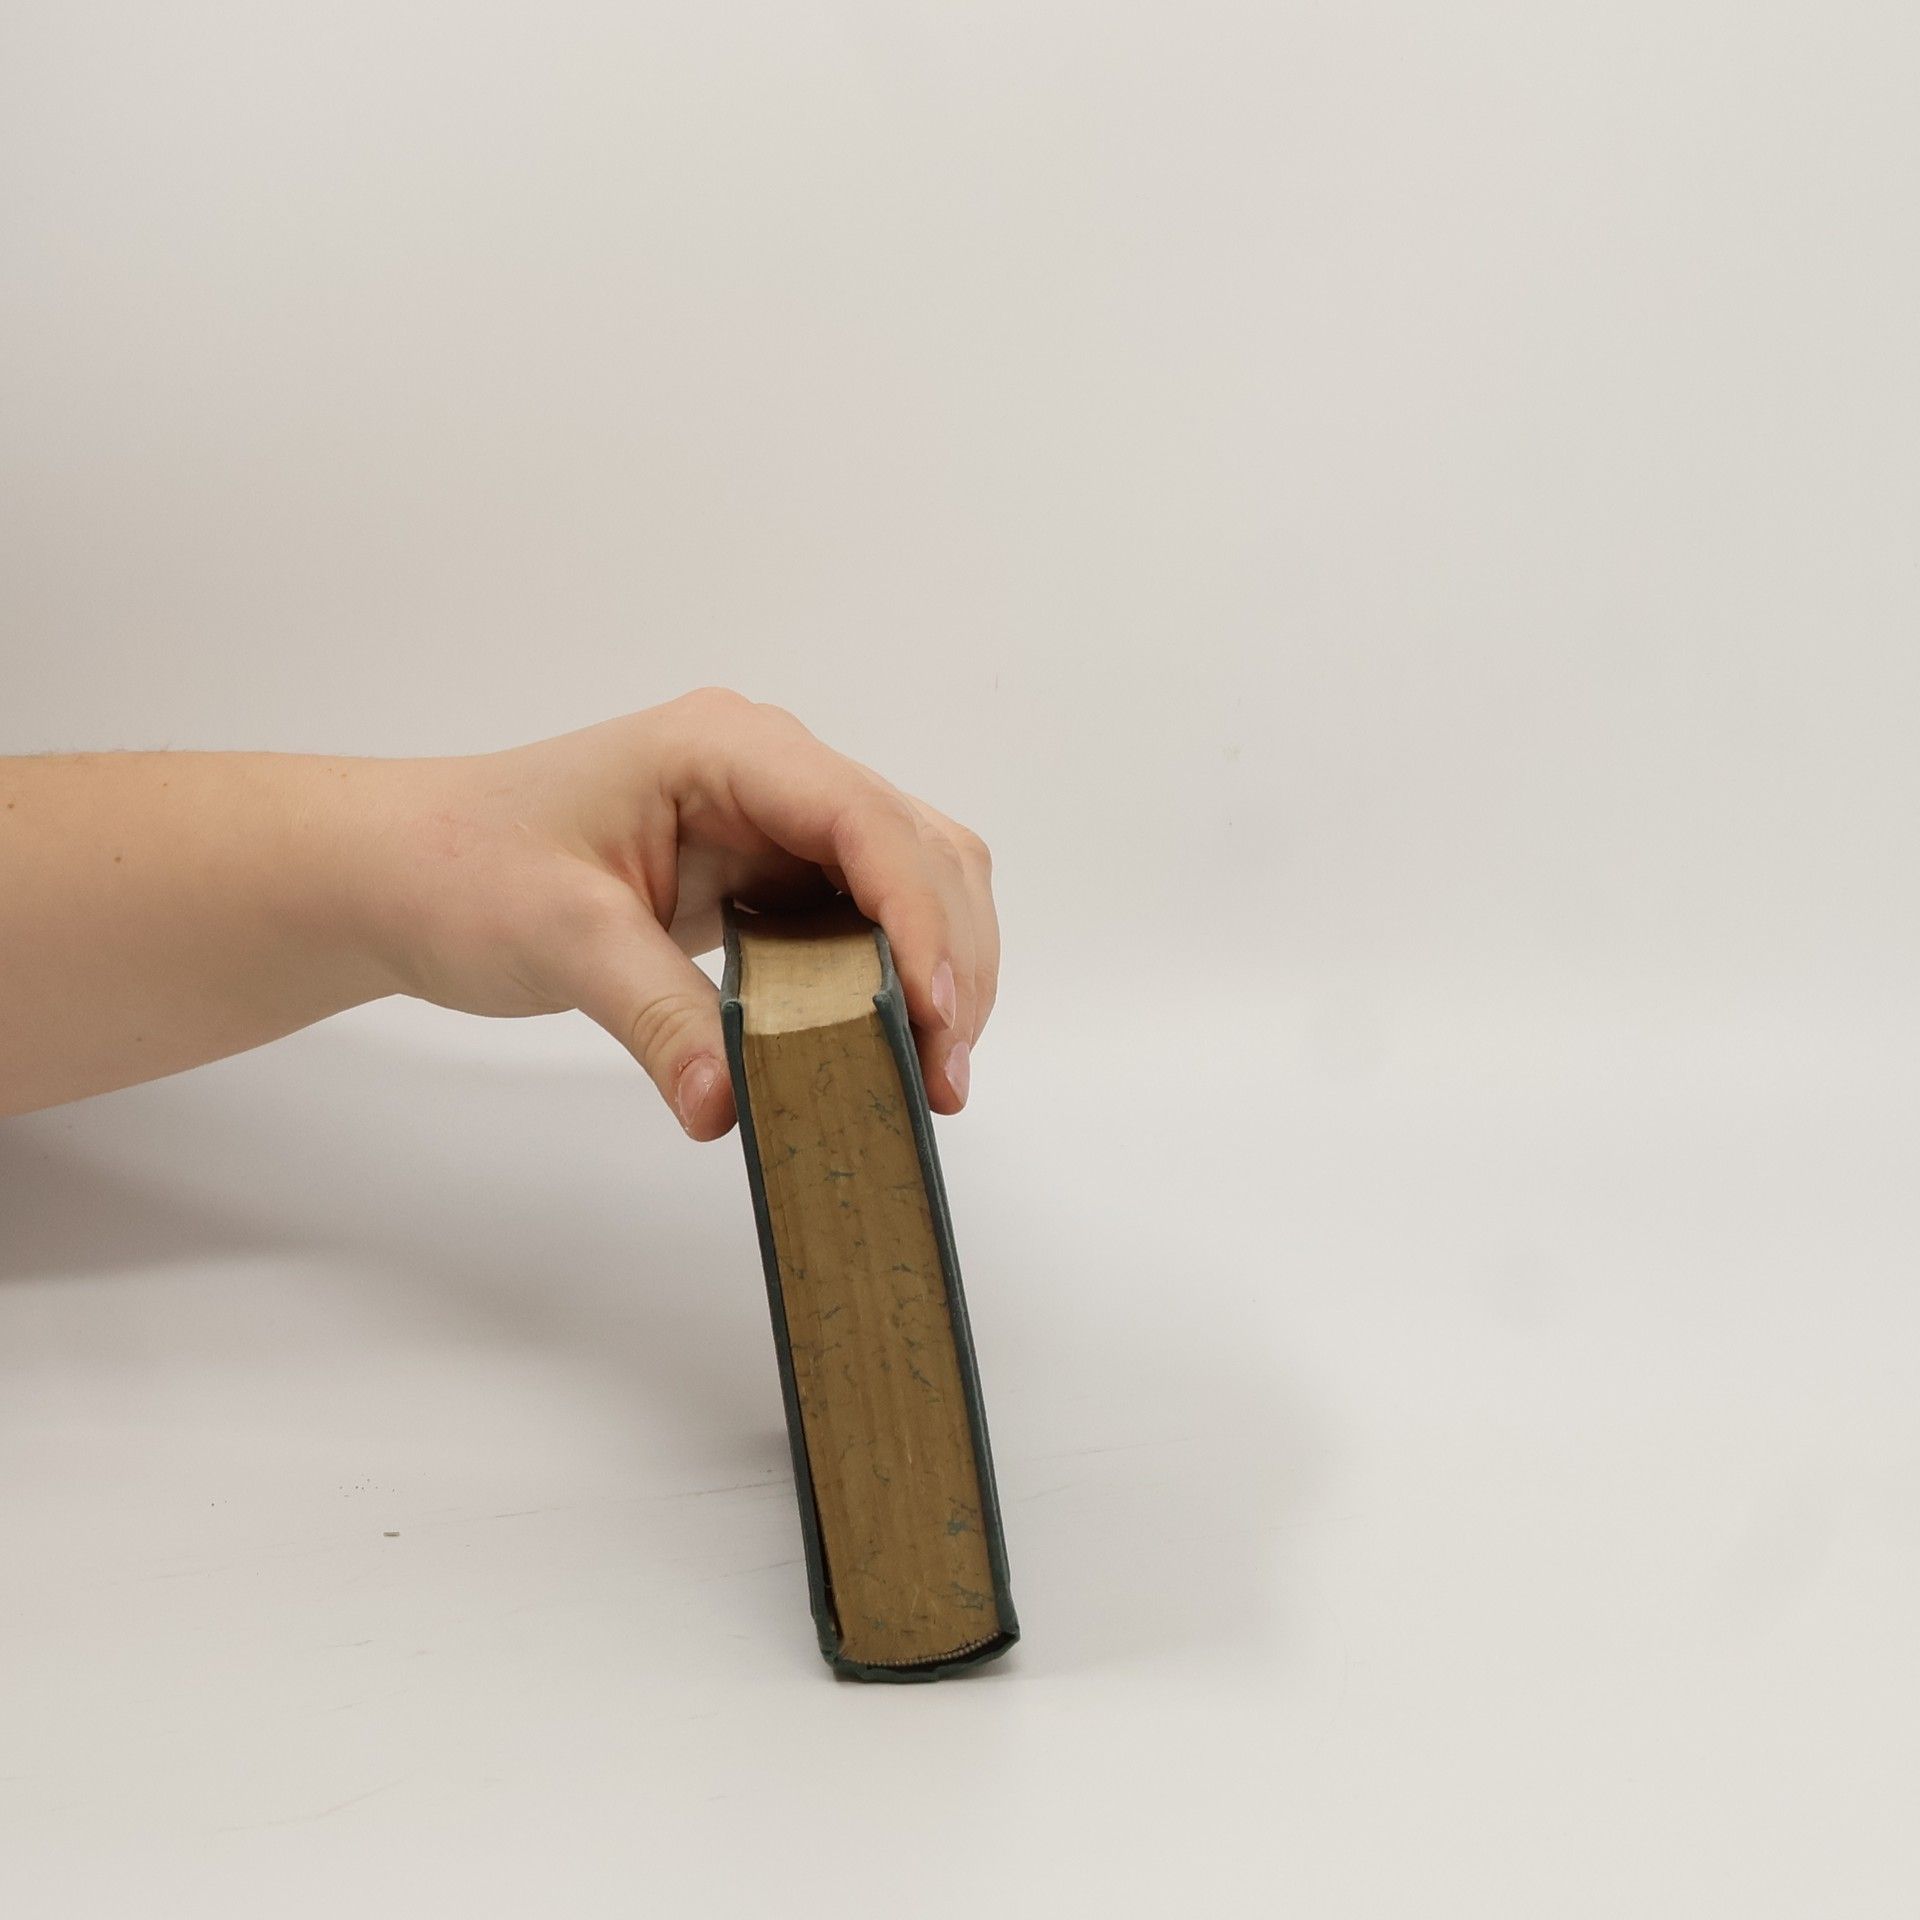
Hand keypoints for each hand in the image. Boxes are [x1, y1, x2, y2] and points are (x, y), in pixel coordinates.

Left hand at [354, 688, 998, 1139]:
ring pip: (913, 879)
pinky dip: (896, 978)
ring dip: (939, 969)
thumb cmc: (464, 869)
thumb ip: (658, 1015)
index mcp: (727, 747)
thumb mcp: (559, 938)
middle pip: (917, 848)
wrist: (403, 871)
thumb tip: (732, 1108)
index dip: (917, 917)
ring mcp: (777, 818)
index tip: (933, 1015)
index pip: (864, 820)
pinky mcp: (772, 871)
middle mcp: (772, 769)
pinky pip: (868, 916)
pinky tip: (892, 1042)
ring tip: (934, 1072)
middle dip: (948, 957)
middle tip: (943, 1074)